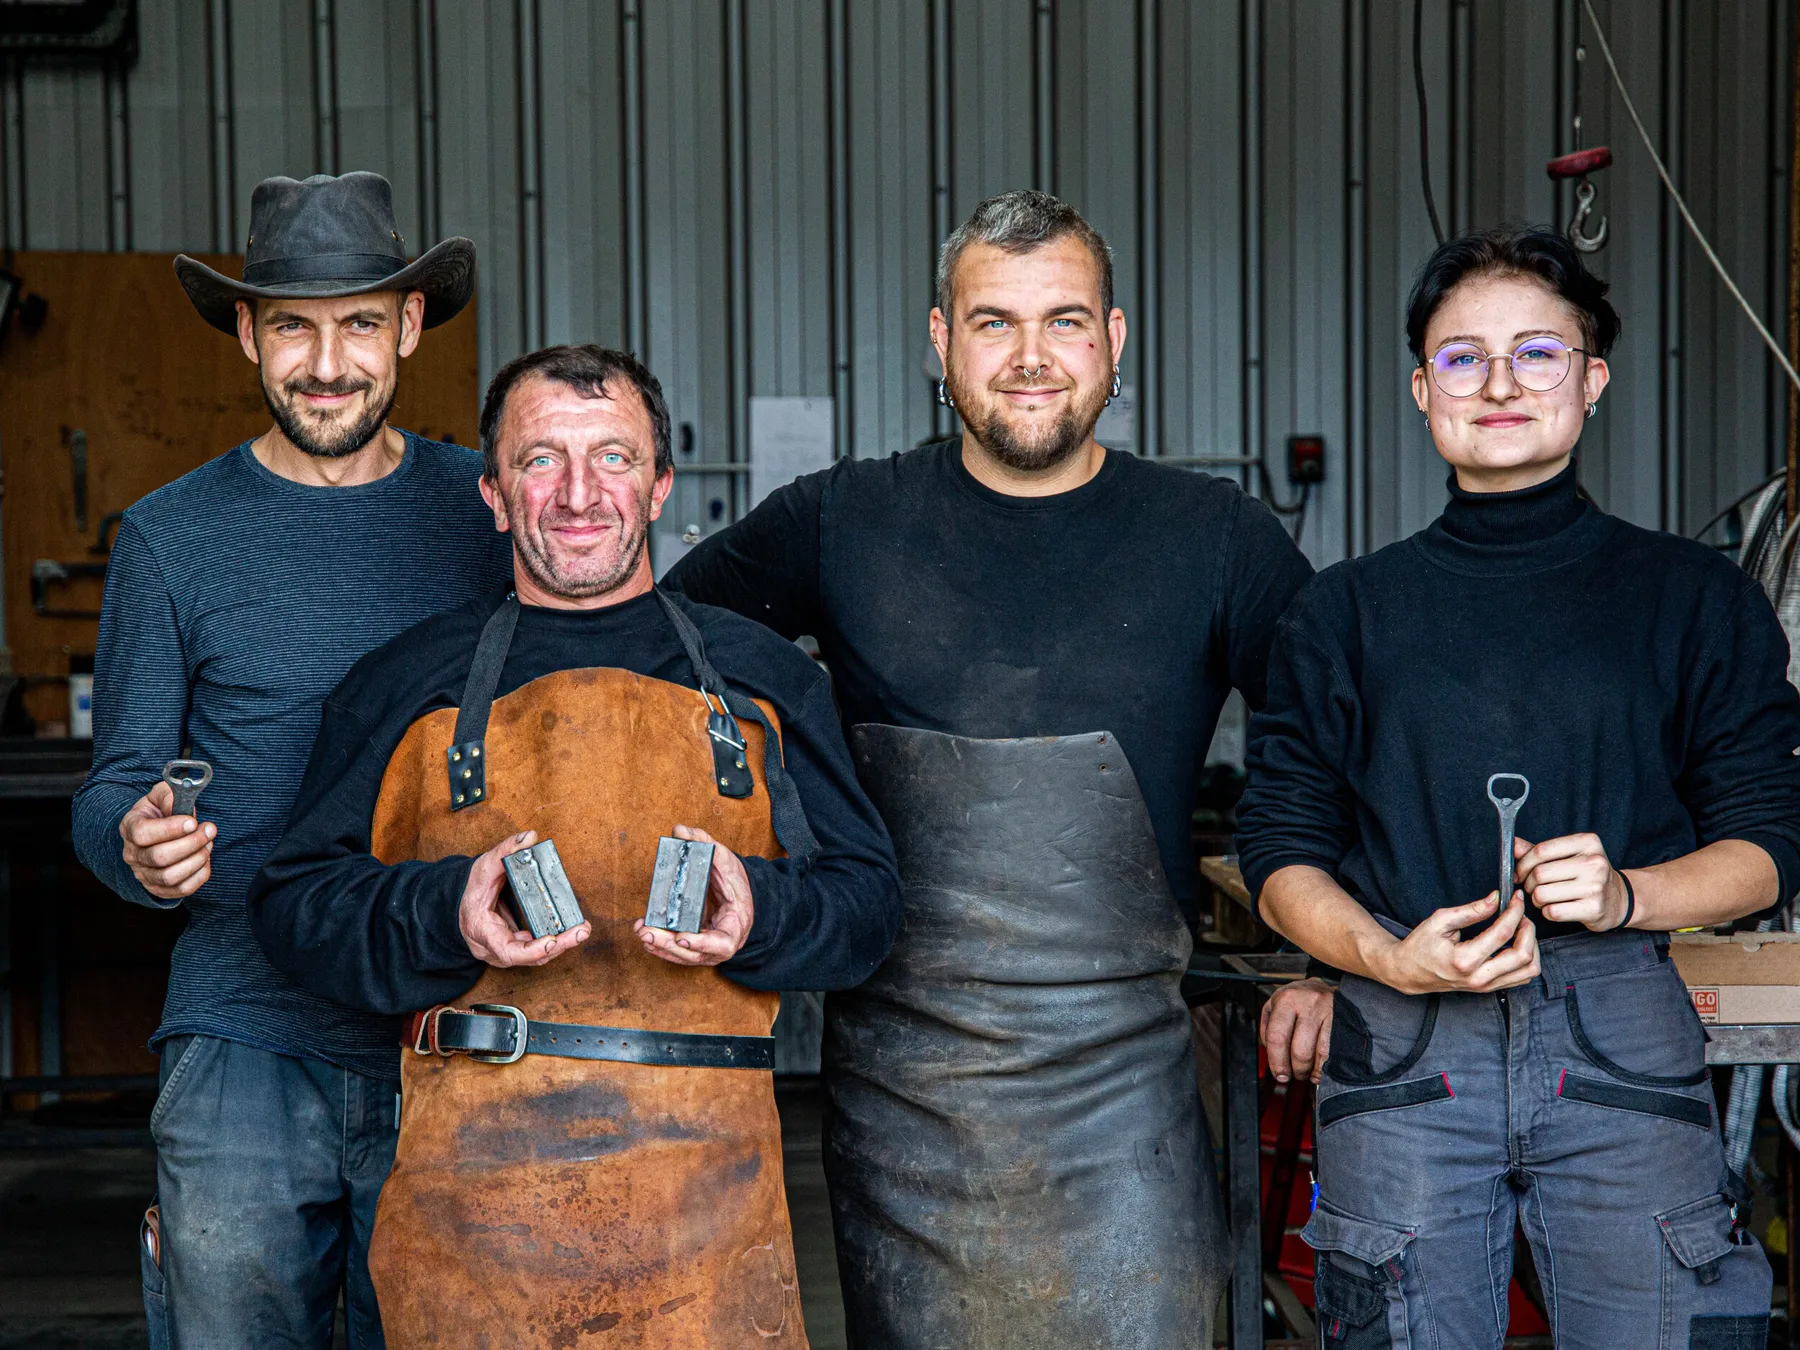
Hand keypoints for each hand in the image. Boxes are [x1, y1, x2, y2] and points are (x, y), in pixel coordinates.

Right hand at [119, 781, 215, 899]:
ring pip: (170, 877)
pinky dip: (199, 875)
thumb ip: (170, 796)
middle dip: (191, 843)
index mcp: (130, 828)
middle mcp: (132, 854)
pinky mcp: (159, 888)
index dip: (170, 829)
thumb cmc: (162, 810)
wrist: (158, 830)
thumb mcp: (162, 795)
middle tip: (210, 830)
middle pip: (159, 857)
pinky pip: (181, 890)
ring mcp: (144, 874)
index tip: (193, 821)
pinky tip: (205, 859)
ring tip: (208, 844)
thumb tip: (184, 809)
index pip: (142, 833)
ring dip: (197, 860)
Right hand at [459, 830, 590, 967]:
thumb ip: (505, 851)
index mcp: (482, 930)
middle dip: (558, 945)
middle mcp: (492, 948)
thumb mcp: (483, 868)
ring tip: (581, 930)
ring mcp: (503, 952)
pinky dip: (554, 942)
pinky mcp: (514, 948)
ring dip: (561, 945)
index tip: (552, 940)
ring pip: (535, 958)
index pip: (507, 950)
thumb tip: (530, 837)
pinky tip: (570, 930)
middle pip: (528, 957)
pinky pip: (535, 951)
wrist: (459, 904)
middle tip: (581, 931)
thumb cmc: (471, 890)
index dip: (531, 950)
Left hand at [634, 824, 753, 966]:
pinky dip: (662, 948)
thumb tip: (679, 830)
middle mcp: (723, 942)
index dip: (703, 944)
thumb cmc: (735, 881)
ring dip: (661, 947)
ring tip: (642, 931)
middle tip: (647, 933)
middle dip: (669, 945)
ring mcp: (710, 948)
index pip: (723, 943)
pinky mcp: (697, 947)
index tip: (682, 937)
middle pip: (696, 954)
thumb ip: (704, 844)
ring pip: (684, 956)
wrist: (740, 895)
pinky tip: (647, 938)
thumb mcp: (726, 860)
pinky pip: (679, 953)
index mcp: (736, 924)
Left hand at [1261, 977, 1335, 1083]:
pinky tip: (1320, 1069)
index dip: (1277, 1062)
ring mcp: (1328, 1013)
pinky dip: (1326, 1067)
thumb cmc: (1296, 999)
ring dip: (1312, 1071)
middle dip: (1296, 1070)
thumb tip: (1271, 1056)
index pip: (1277, 1038)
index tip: (1279, 1074)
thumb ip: (1267, 1029)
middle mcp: (1308, 1005)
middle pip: (1300, 1051)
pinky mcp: (1343, 1021)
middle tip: (1293, 1074)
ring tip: (1307, 1072)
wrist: (1322, 986)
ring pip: (1320, 1054)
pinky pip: (1334, 1052)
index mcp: (1286, 1000)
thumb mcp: (1275, 1005)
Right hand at [1374, 890, 1540, 994]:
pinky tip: (1516, 944)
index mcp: (1464, 960)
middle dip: (1528, 929)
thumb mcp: (1440, 920)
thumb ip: (1471, 910)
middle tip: (1520, 913)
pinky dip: (1527, 960)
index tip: (1516, 898)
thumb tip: (1496, 899)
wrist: (1409, 972)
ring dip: (1532, 946)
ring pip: (1529, 970)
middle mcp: (1479, 977)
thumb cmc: (1420, 945)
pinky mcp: (1490, 989)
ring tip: (1521, 929)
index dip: (1515, 911)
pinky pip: (1522, 978)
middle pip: (1523, 955)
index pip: (1502, 933)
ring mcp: (1486, 986)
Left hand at [1516, 832, 1628, 930]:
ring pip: (1542, 894)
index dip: (1522, 864)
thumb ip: (1539, 850)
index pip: (1540, 851)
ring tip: (1546, 898)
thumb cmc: (1587, 875)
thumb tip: (1512, 844)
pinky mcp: (1594, 909)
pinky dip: (1547, 912)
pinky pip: (1552, 912)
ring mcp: (1596, 886)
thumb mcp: (1567, 855)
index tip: (1519, 873)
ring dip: (1536, 900)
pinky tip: (1556, 908)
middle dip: (1529, 883)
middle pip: (1539, 873)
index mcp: (1587, 842)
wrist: (1618, 899)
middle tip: (1533, 888)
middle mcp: (1594, 862)